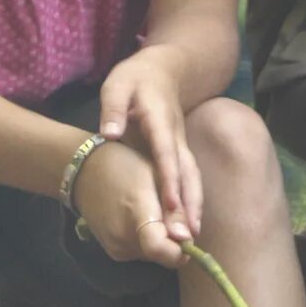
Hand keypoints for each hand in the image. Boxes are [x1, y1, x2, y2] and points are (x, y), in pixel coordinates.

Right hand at [73, 137, 181, 267]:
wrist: (84, 171)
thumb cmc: (124, 166)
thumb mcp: (156, 177)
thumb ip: (174, 210)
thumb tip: (188, 239)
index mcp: (137, 218)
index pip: (163, 251)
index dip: (182, 249)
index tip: (187, 232)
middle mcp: (124, 241)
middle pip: (164, 256)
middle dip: (174, 239)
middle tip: (168, 211)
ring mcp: (115, 249)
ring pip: (154, 255)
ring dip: (161, 239)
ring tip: (152, 211)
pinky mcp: (112, 251)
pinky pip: (141, 252)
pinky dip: (147, 239)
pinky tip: (140, 218)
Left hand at [96, 48, 201, 241]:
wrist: (163, 70)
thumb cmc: (136, 79)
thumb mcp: (117, 85)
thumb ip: (112, 108)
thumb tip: (110, 134)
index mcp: (159, 122)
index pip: (166, 154)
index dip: (170, 179)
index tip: (172, 204)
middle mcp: (176, 137)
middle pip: (187, 173)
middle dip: (189, 203)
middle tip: (188, 234)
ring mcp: (181, 145)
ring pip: (193, 178)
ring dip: (194, 206)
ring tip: (193, 236)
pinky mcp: (181, 153)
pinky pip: (190, 179)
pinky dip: (192, 201)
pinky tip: (189, 223)